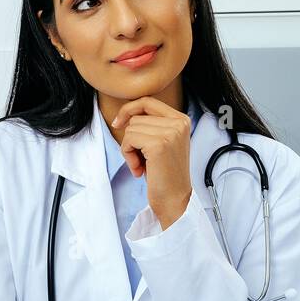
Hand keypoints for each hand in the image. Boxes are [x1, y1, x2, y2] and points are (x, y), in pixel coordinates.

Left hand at [110, 95, 192, 227]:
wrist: (174, 200)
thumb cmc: (164, 174)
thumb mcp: (161, 143)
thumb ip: (151, 125)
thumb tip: (124, 115)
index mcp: (181, 119)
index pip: (148, 101)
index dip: (129, 109)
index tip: (118, 123)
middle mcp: (179, 122)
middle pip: (136, 117)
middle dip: (131, 139)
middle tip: (141, 160)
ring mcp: (170, 132)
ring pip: (131, 128)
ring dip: (129, 149)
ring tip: (142, 166)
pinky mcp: (159, 144)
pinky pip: (129, 140)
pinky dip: (128, 155)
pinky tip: (140, 170)